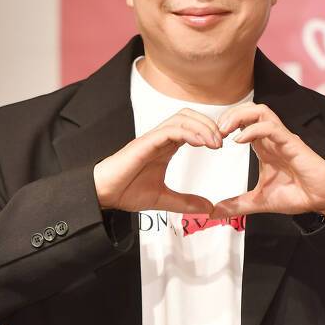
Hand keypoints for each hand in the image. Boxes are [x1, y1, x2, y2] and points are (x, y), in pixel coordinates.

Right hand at [93, 108, 223, 213]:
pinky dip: (188, 132)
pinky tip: (200, 142)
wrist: (103, 194)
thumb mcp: (163, 200)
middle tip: (221, 142)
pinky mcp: (144, 143)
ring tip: (215, 142)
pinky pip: (169, 130)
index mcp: (165, 147)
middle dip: (209, 124)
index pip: (191, 127)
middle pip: (189, 116)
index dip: (209, 131)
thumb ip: (185, 202)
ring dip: (202, 127)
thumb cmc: (126, 191)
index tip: (221, 145)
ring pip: (181, 118)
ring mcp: (152, 139)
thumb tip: (208, 208)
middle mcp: (160, 139)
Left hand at [208, 103, 324, 219]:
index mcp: (264, 146)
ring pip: (260, 111)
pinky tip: (239, 141)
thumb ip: (237, 205)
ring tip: (224, 131)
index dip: (225, 125)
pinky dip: (253, 130)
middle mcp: (272, 138)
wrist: (323, 200)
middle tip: (214, 132)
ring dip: (239, 116)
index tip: (211, 139)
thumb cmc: (297, 195)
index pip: (243, 121)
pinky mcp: (292, 144)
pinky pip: (271, 127)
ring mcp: (282, 138)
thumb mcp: (259, 201)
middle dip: (229, 115)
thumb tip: (214, 212)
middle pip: (249, 109)